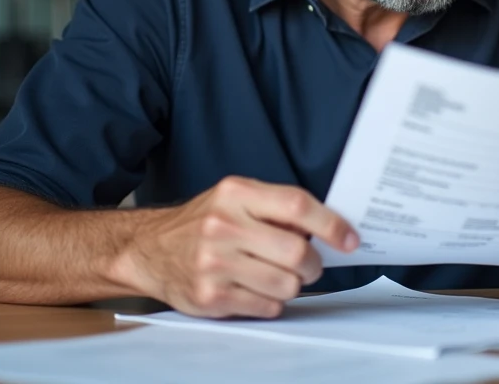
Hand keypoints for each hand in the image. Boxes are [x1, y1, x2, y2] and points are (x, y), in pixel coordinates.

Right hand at [114, 176, 356, 318]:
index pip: (297, 205)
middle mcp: (224, 225)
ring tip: (277, 276)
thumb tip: (329, 228)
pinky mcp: (210, 296)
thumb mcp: (235, 198)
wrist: (148, 250)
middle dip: (314, 264)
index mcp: (236, 193)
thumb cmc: (203, 222)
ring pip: (287, 284)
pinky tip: (256, 289)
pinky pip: (266, 306)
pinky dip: (272, 301)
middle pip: (297, 252)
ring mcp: (215, 263)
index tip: (350, 239)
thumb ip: (276, 207)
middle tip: (309, 265)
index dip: (331, 225)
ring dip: (293, 285)